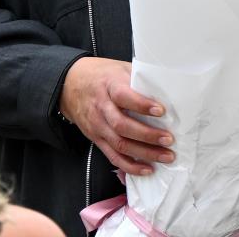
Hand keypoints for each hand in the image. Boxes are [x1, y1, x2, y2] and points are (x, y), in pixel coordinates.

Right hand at [59, 57, 174, 176]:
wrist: (70, 84)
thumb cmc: (102, 75)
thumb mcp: (119, 68)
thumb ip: (139, 79)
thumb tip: (167, 89)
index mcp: (109, 86)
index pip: (124, 97)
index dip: (142, 105)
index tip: (161, 111)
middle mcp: (102, 108)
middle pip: (122, 125)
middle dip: (148, 135)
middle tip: (168, 139)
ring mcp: (98, 126)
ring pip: (120, 144)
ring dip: (144, 153)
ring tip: (165, 156)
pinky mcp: (96, 139)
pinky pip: (113, 156)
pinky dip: (130, 166)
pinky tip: (147, 169)